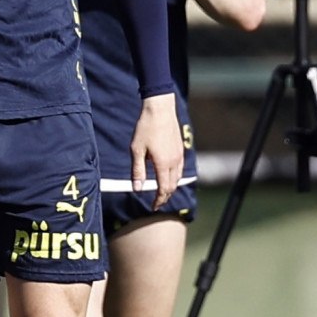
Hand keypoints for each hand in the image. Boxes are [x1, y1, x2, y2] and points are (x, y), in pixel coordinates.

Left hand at [130, 93, 182, 208]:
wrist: (160, 110)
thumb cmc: (145, 128)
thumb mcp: (137, 150)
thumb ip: (138, 171)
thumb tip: (138, 189)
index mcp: (163, 164)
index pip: (164, 189)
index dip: (159, 200)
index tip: (153, 207)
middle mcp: (174, 162)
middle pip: (172, 186)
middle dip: (165, 196)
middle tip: (157, 203)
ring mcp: (179, 155)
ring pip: (178, 178)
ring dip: (171, 188)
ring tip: (162, 193)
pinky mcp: (180, 149)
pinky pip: (180, 169)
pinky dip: (175, 178)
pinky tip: (169, 176)